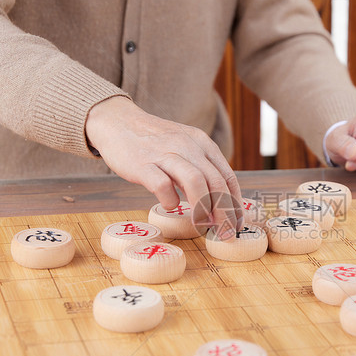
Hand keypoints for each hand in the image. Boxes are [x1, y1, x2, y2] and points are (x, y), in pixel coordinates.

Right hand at [86, 96, 242, 236]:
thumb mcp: (184, 146)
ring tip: (201, 224)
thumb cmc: (154, 141)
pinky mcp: (143, 164)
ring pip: (195, 181)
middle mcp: (188, 146)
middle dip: (224, 212)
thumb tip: (217, 204)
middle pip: (216, 182)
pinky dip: (170, 200)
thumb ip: (200, 169)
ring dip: (202, 208)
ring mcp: (165, 154)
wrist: (118, 122)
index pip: (228, 176)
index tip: (236, 223)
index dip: (235, 203)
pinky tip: (170, 205)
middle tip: (225, 233)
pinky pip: (162, 185)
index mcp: (202, 143)